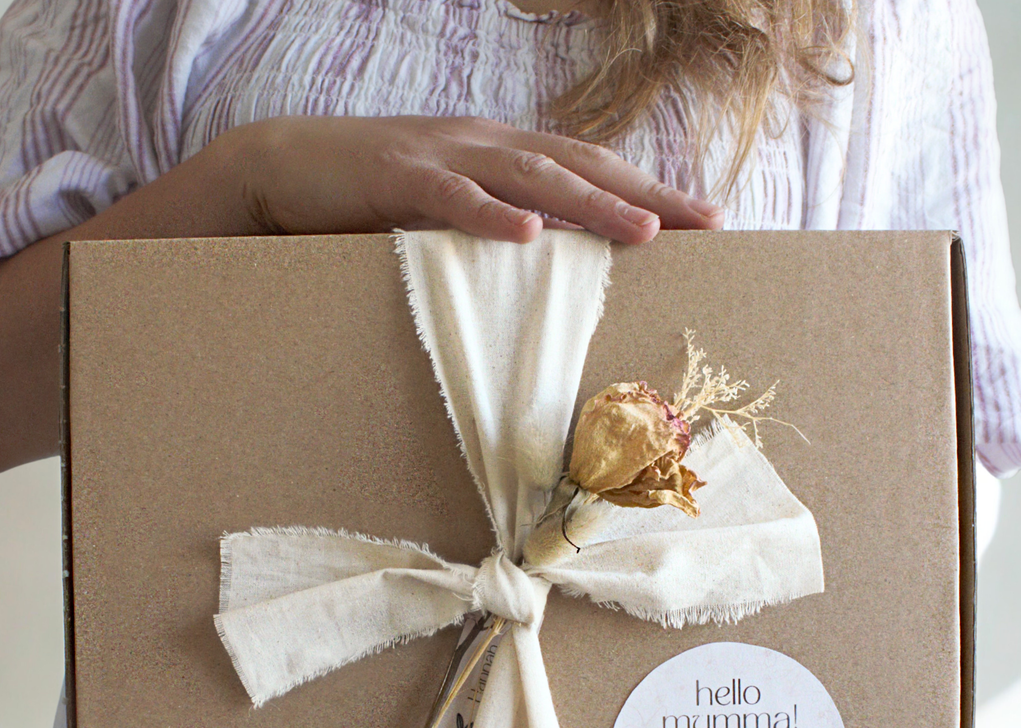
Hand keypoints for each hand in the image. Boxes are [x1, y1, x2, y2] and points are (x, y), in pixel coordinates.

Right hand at [232, 115, 722, 243]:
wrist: (283, 164)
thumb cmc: (372, 196)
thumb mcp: (448, 211)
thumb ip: (496, 225)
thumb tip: (549, 259)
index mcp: (501, 152)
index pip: (588, 167)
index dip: (647, 189)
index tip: (702, 219)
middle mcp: (485, 145)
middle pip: (579, 165)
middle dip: (645, 195)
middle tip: (706, 223)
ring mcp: (444, 156)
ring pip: (530, 176)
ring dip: (589, 203)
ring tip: (643, 230)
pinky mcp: (397, 177)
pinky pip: (450, 197)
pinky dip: (489, 214)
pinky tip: (528, 233)